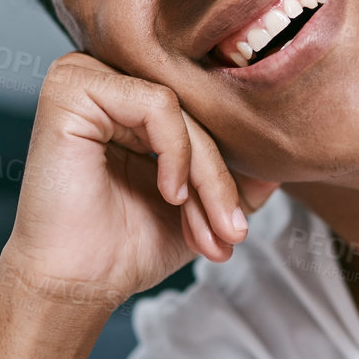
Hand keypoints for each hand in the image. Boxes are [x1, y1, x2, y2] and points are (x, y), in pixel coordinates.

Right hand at [1, 52, 278, 312]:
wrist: (77, 284)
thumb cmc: (127, 244)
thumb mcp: (203, 204)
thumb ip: (241, 174)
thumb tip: (285, 146)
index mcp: (133, 95)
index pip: (205, 112)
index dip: (228, 170)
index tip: (235, 230)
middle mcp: (109, 76)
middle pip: (196, 110)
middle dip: (221, 180)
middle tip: (230, 234)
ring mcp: (87, 75)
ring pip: (184, 109)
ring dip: (205, 175)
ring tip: (204, 227)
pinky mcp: (72, 86)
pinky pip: (158, 103)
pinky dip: (176, 152)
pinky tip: (167, 193)